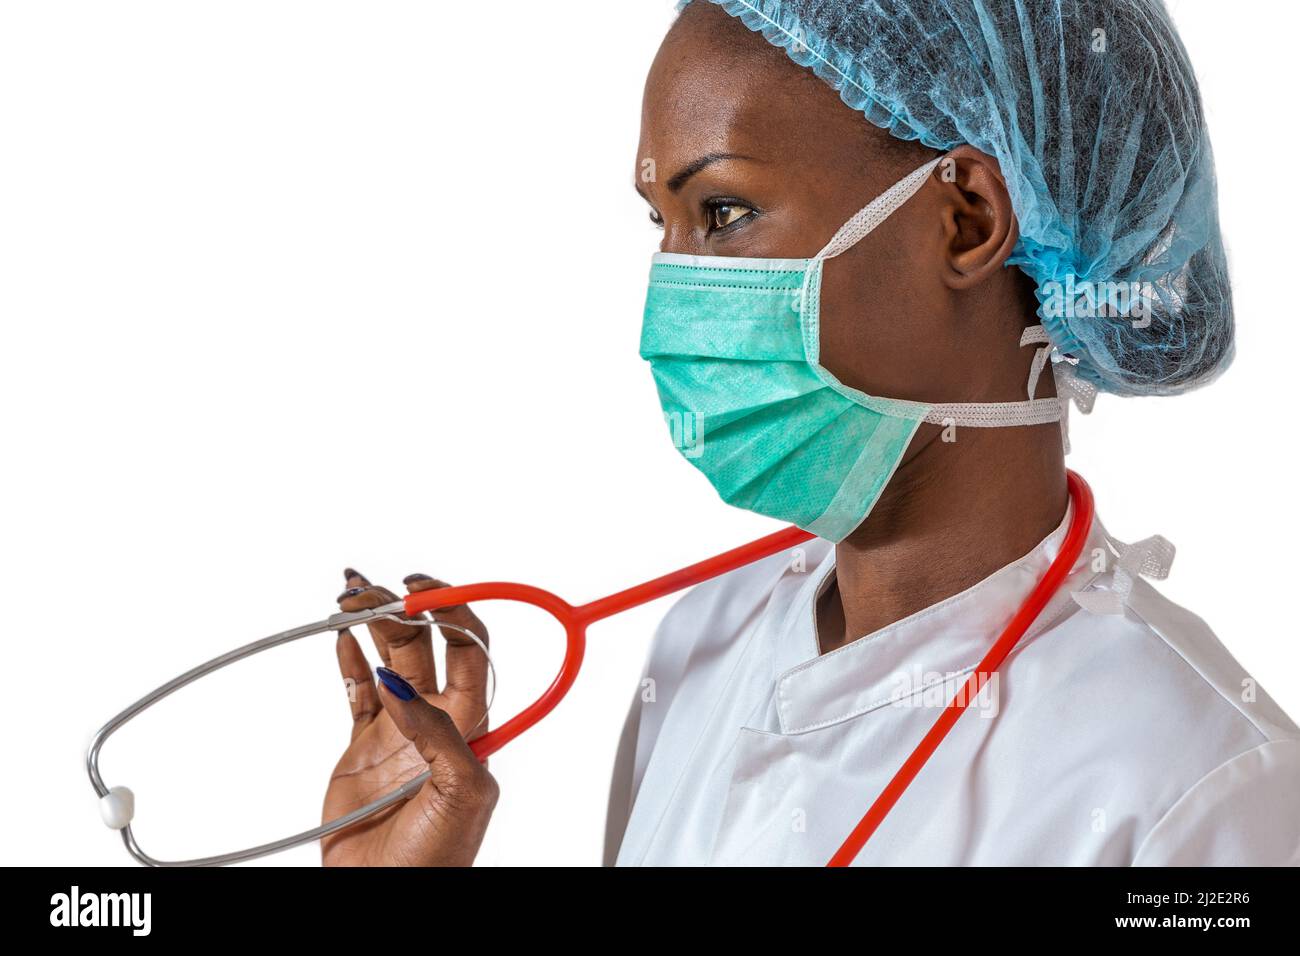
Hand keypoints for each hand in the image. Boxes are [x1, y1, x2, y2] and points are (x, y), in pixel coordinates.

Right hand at [321, 568, 495, 865]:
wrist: (388, 893)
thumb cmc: (441, 857)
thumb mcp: (464, 791)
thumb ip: (440, 734)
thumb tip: (404, 687)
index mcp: (472, 723)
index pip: (471, 650)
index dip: (455, 613)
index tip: (426, 590)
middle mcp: (438, 718)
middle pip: (425, 643)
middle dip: (401, 609)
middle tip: (372, 591)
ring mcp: (399, 728)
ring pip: (389, 657)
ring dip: (371, 623)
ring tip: (348, 597)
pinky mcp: (363, 744)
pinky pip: (355, 690)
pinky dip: (346, 660)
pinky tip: (339, 638)